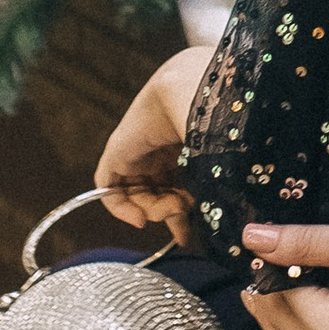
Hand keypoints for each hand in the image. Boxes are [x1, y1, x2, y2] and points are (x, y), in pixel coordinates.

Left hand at [92, 47, 207, 237]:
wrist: (197, 94)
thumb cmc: (219, 126)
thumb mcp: (219, 167)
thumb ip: (215, 193)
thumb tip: (218, 227)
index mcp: (190, 144)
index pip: (181, 182)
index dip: (186, 210)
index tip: (192, 233)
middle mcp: (164, 147)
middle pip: (160, 191)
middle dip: (171, 216)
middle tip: (183, 235)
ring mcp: (140, 149)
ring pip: (139, 193)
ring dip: (156, 212)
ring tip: (173, 211)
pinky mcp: (118, 152)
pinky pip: (109, 187)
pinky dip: (120, 207)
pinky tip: (140, 218)